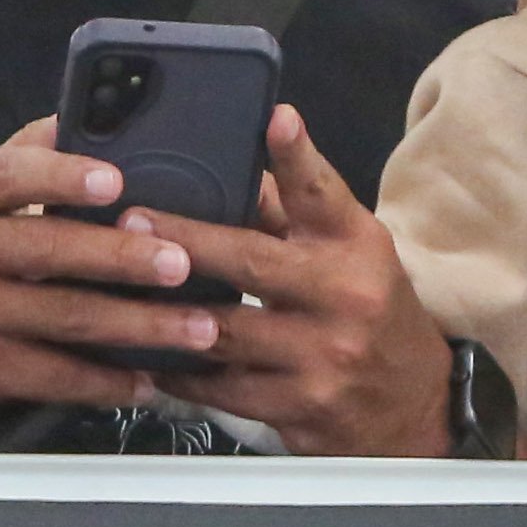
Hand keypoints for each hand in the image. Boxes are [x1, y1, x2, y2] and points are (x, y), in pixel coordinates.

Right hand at [0, 115, 221, 427]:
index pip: (8, 176)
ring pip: (66, 319)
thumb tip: (72, 124)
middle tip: (186, 263)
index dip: (63, 175)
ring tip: (198, 329)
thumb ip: (6, 169)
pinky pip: (54, 376)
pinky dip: (105, 381)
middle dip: (128, 258)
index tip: (117, 178)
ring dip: (140, 328)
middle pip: (51, 250)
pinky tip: (146, 380)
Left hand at [132, 107, 451, 455]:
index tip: (275, 118)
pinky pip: (222, 390)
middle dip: (185, 241)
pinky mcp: (300, 408)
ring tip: (114, 291)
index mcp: (356, 246)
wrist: (412, 406)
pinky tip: (145, 357)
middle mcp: (344, 297)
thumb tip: (235, 159)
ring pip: (224, 332)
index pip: (324, 194)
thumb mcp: (350, 253)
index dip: (298, 155)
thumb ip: (293, 212)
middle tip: (129, 222)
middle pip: (252, 262)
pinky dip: (179, 373)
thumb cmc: (368, 311)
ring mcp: (323, 357)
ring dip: (164, 314)